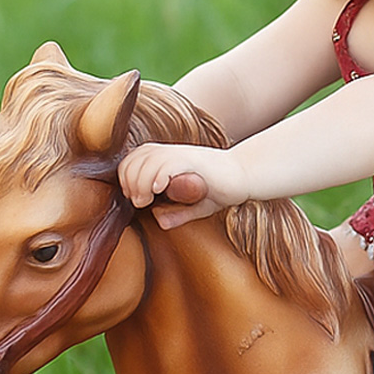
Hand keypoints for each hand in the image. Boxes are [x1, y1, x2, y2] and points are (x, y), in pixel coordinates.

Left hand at [118, 143, 247, 228]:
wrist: (247, 175)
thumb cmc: (222, 189)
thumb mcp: (197, 205)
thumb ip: (178, 213)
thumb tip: (160, 221)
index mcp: (168, 157)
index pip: (133, 159)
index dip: (126, 177)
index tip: (135, 196)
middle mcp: (173, 152)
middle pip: (136, 158)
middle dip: (129, 181)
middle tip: (139, 201)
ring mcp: (184, 155)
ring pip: (148, 161)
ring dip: (140, 181)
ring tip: (145, 199)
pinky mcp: (194, 161)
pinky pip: (167, 164)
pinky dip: (158, 175)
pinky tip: (160, 188)